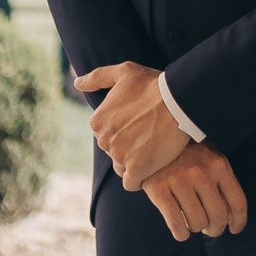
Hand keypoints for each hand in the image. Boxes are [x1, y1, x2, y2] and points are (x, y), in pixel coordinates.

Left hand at [77, 61, 186, 188]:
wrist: (178, 101)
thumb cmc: (153, 85)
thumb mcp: (123, 72)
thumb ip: (97, 77)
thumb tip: (77, 83)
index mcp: (97, 122)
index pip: (105, 135)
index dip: (123, 130)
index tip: (139, 123)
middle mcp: (103, 140)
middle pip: (114, 152)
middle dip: (128, 147)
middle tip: (149, 134)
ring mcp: (119, 156)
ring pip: (123, 167)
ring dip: (136, 162)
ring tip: (153, 148)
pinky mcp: (136, 169)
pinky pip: (132, 183)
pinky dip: (141, 178)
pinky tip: (152, 165)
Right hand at [145, 145, 247, 241]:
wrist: (152, 141)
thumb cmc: (187, 155)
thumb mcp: (210, 159)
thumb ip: (222, 182)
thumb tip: (231, 216)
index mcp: (218, 165)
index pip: (237, 202)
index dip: (239, 221)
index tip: (234, 229)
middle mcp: (200, 173)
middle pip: (218, 217)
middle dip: (215, 229)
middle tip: (209, 229)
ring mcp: (178, 181)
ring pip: (197, 223)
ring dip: (196, 228)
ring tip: (191, 221)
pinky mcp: (158, 190)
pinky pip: (176, 225)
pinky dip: (181, 233)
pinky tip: (180, 229)